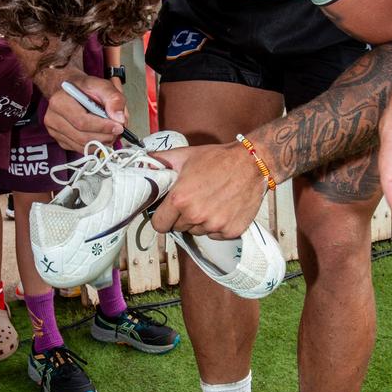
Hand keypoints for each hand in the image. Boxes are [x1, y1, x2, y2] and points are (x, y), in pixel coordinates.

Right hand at [43, 73, 128, 150]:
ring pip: (83, 146)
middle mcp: (53, 118)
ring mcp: (56, 132)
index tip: (119, 126)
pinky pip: (81, 149)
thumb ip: (114, 98)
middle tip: (119, 130)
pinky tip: (102, 135)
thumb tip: (119, 118)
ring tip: (111, 131)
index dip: (103, 127)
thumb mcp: (102, 85)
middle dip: (105, 136)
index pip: (82, 122)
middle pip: (83, 137)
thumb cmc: (84, 88)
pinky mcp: (61, 141)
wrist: (72, 90)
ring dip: (102, 142)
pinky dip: (95, 145)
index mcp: (59, 102)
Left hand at [151, 143, 267, 237]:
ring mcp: (214, 225)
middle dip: (182, 217)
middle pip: (178, 228)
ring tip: (210, 201)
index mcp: (180, 199)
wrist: (252, 163)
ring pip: (197, 231)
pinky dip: (217, 225)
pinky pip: (215, 235)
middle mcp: (196, 216)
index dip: (162, 217)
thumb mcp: (184, 156)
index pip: (159, 224)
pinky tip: (222, 208)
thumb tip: (140, 162)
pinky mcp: (230, 231)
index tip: (168, 211)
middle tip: (194, 199)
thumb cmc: (218, 159)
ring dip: (200, 221)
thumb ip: (158, 161)